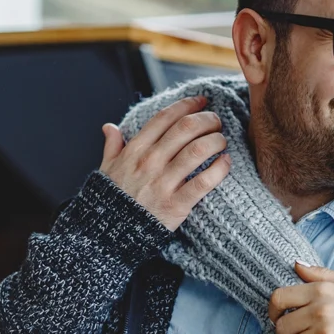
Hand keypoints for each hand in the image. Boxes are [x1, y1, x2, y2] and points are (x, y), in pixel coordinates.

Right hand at [99, 95, 230, 230]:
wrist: (110, 233)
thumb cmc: (112, 198)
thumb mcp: (106, 168)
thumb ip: (112, 146)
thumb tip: (109, 127)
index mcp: (135, 149)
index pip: (165, 117)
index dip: (187, 104)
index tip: (202, 101)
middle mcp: (150, 162)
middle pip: (186, 128)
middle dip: (207, 119)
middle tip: (217, 121)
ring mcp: (163, 183)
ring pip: (198, 150)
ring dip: (216, 141)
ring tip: (222, 141)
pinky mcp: (176, 204)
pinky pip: (203, 182)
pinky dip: (219, 169)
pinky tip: (226, 162)